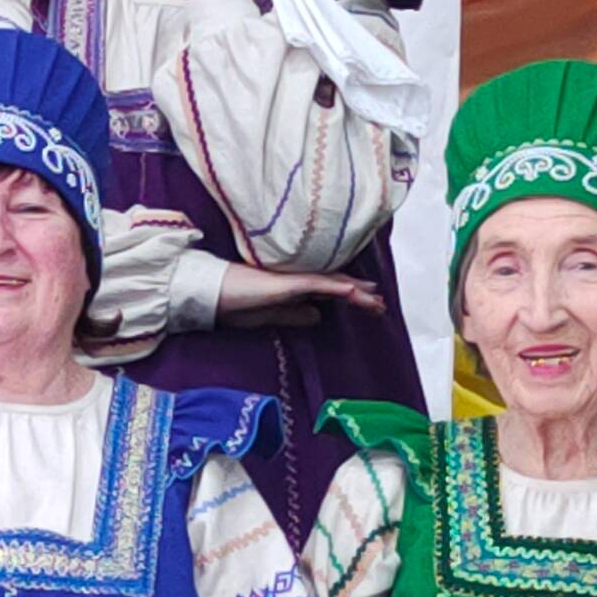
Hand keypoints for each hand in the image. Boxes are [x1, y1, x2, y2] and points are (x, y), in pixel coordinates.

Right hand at [213, 261, 384, 330]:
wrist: (214, 294)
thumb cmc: (236, 304)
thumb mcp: (271, 315)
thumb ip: (294, 314)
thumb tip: (318, 316)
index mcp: (294, 288)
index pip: (328, 291)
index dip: (350, 295)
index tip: (370, 302)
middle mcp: (298, 280)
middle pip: (336, 285)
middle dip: (360, 294)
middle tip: (381, 303)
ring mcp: (294, 279)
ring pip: (332, 284)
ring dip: (356, 292)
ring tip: (376, 300)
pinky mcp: (287, 283)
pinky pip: (317, 284)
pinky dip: (336, 287)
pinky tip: (353, 291)